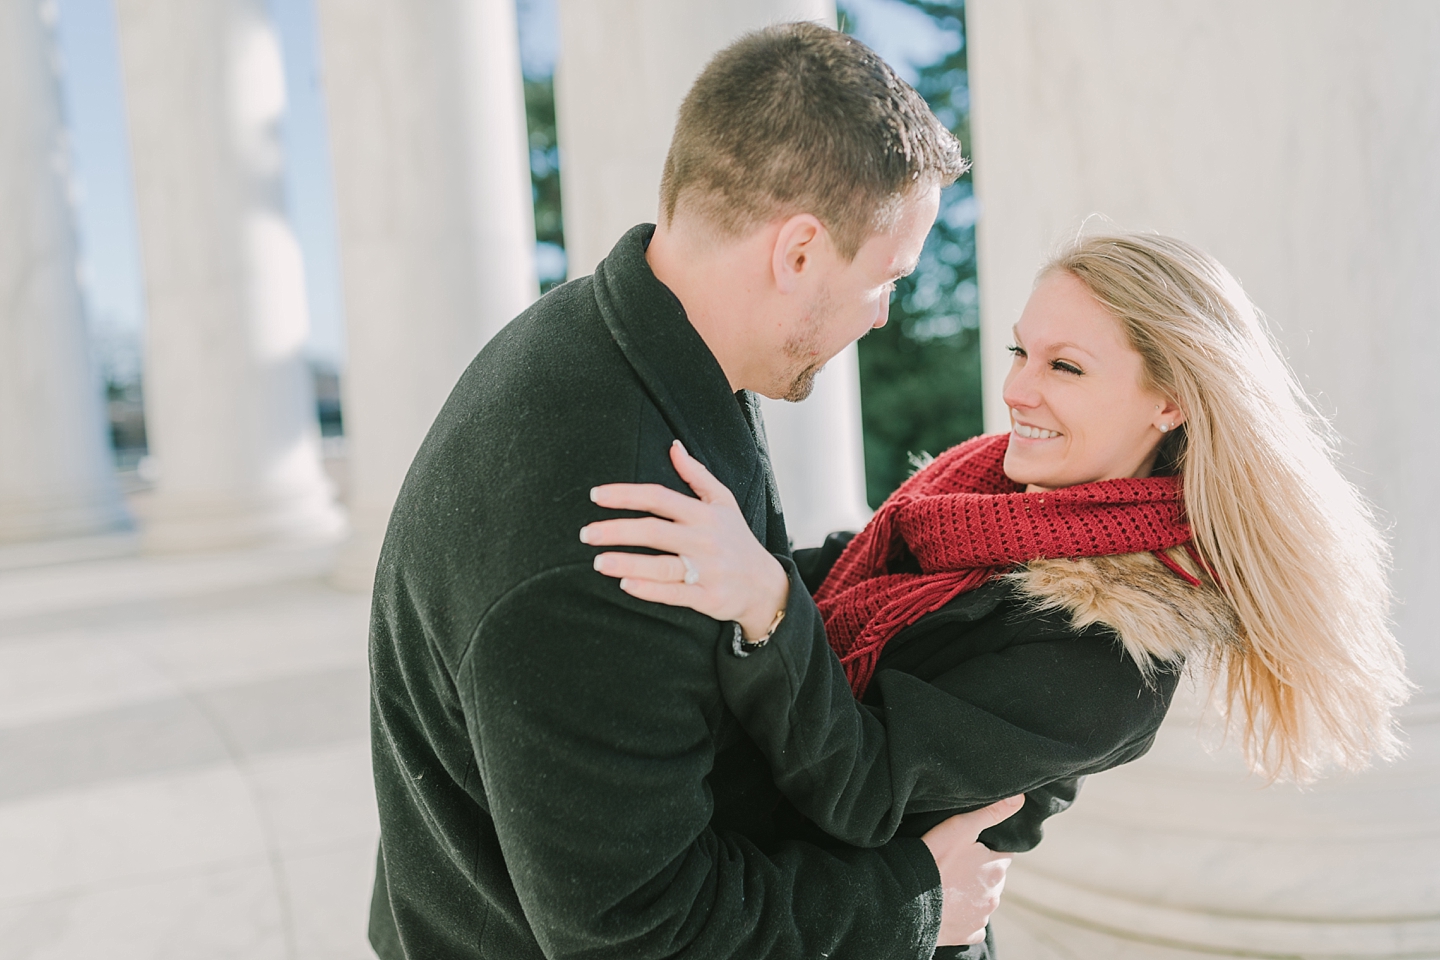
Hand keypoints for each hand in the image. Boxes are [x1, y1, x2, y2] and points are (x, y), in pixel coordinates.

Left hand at [581, 441, 788, 639]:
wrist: (765, 585)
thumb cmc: (737, 540)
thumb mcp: (724, 502)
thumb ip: (696, 475)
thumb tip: (673, 446)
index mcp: (704, 513)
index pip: (659, 497)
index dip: (626, 494)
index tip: (596, 495)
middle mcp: (705, 539)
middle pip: (654, 531)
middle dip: (617, 531)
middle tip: (586, 533)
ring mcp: (707, 570)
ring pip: (661, 565)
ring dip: (627, 562)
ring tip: (598, 562)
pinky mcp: (708, 597)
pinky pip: (675, 593)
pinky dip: (650, 589)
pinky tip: (625, 584)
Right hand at [921, 796, 1023, 945]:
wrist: (907, 900)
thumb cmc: (933, 859)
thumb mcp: (960, 827)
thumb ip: (991, 812)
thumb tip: (1020, 798)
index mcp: (997, 868)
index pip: (1002, 854)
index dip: (985, 849)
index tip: (967, 848)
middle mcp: (995, 895)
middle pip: (992, 878)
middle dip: (978, 872)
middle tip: (953, 865)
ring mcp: (982, 916)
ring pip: (982, 900)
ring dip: (970, 893)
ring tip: (947, 884)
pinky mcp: (969, 934)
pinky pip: (972, 923)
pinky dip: (964, 915)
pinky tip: (948, 905)